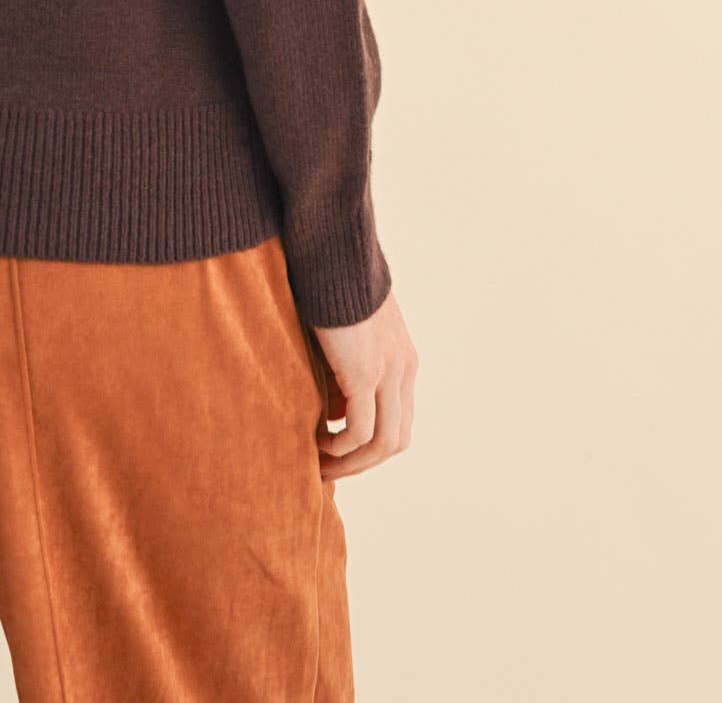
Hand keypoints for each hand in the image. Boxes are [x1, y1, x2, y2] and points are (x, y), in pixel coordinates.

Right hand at [311, 288, 416, 482]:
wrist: (335, 253)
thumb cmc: (332, 282)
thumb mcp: (348, 331)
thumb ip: (348, 363)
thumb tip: (331, 404)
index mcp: (402, 359)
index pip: (399, 419)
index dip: (371, 442)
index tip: (339, 449)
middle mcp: (403, 369)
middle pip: (397, 439)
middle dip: (364, 462)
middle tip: (330, 468)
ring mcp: (388, 373)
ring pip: (383, 443)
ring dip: (352, 463)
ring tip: (321, 465)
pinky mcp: (365, 373)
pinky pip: (360, 430)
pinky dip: (340, 446)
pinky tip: (318, 441)